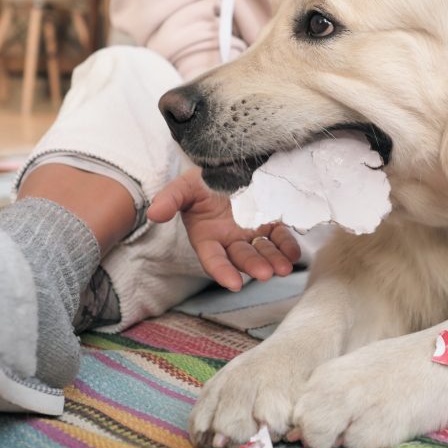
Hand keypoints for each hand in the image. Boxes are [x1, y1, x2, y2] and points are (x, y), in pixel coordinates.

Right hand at [148, 168, 300, 290]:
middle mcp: (230, 239)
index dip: (222, 271)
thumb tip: (153, 213)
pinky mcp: (270, 223)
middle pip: (242, 257)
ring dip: (273, 260)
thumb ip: (170, 199)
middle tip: (266, 274)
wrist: (226, 164)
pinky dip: (287, 246)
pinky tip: (294, 253)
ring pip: (262, 250)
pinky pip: (279, 237)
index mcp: (207, 236)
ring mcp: (251, 232)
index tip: (234, 284)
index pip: (213, 258)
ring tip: (284, 268)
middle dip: (253, 266)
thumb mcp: (185, 186)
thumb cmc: (202, 179)